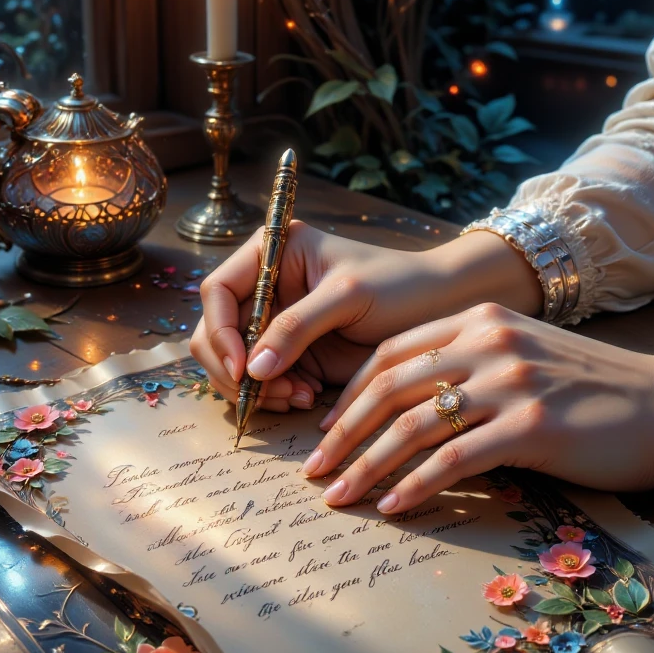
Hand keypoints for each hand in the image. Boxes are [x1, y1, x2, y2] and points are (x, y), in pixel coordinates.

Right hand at [190, 221, 542, 411]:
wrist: (439, 309)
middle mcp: (265, 288)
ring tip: (296, 397)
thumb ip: (296, 326)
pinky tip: (305, 398)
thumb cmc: (399, 285)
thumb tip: (250, 368)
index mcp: (270, 254)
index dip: (221, 331)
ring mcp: (276, 325)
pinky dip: (274, 396)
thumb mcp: (346, 296)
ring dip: (255, 388)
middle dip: (235, 367)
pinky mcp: (292, 357)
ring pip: (233, 364)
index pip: (217, 292)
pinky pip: (261, 383)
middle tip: (269, 392)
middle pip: (214, 333)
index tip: (243, 367)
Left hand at [303, 303, 653, 512]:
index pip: (390, 354)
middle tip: (316, 470)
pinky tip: (393, 507)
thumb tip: (407, 411)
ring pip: (411, 426)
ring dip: (366, 466)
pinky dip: (414, 485)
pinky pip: (452, 460)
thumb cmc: (593, 388)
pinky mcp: (531, 427)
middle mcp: (487, 341)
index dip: (349, 395)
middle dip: (342, 433)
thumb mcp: (524, 355)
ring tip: (340, 496)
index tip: (328, 431)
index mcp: (478, 320)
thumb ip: (469, 367)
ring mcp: (509, 382)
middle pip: (389, 388)